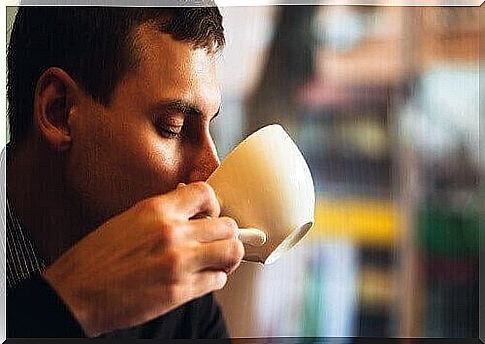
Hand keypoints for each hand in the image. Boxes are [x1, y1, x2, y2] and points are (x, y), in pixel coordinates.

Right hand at [42, 182, 243, 336]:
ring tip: (217, 261)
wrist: (75, 294)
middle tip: (217, 243)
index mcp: (156, 210)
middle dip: (225, 235)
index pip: (205, 193)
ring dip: (227, 257)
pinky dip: (214, 279)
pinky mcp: (180, 290)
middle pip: (227, 225)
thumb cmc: (95, 260)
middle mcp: (172, 232)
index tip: (212, 214)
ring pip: (231, 251)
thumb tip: (187, 206)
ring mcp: (179, 261)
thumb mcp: (127, 220)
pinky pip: (217, 280)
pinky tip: (201, 279)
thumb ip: (162, 213)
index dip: (214, 204)